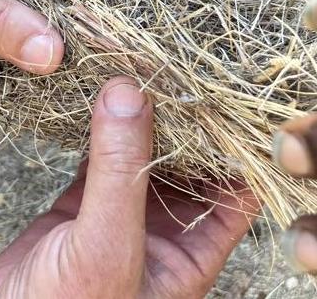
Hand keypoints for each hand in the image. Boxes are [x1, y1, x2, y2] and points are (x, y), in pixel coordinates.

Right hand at [0, 77, 259, 298]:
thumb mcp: (106, 246)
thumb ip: (121, 172)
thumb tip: (130, 93)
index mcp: (191, 254)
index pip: (234, 188)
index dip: (238, 141)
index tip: (230, 89)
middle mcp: (162, 232)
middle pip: (190, 162)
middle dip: (186, 116)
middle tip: (179, 62)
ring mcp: (119, 216)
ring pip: (141, 155)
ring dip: (141, 116)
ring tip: (141, 64)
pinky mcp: (78, 207)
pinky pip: (96, 157)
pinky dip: (96, 127)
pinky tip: (95, 93)